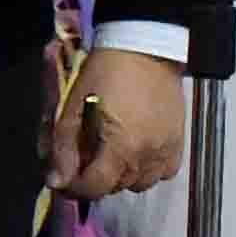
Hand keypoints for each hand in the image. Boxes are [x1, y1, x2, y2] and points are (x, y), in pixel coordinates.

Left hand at [53, 45, 188, 198]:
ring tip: (111, 155)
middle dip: (95, 180)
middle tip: (84, 160)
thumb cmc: (104, 73)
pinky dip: (148, 169)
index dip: (75, 188)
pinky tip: (136, 153)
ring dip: (122, 176)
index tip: (64, 178)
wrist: (144, 48)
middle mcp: (148, 155)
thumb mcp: (73, 108)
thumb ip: (63, 148)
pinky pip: (164, 172)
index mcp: (121, 147)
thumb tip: (56, 182)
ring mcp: (167, 150)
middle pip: (116, 187)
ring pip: (141, 183)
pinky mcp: (179, 141)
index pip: (95, 187)